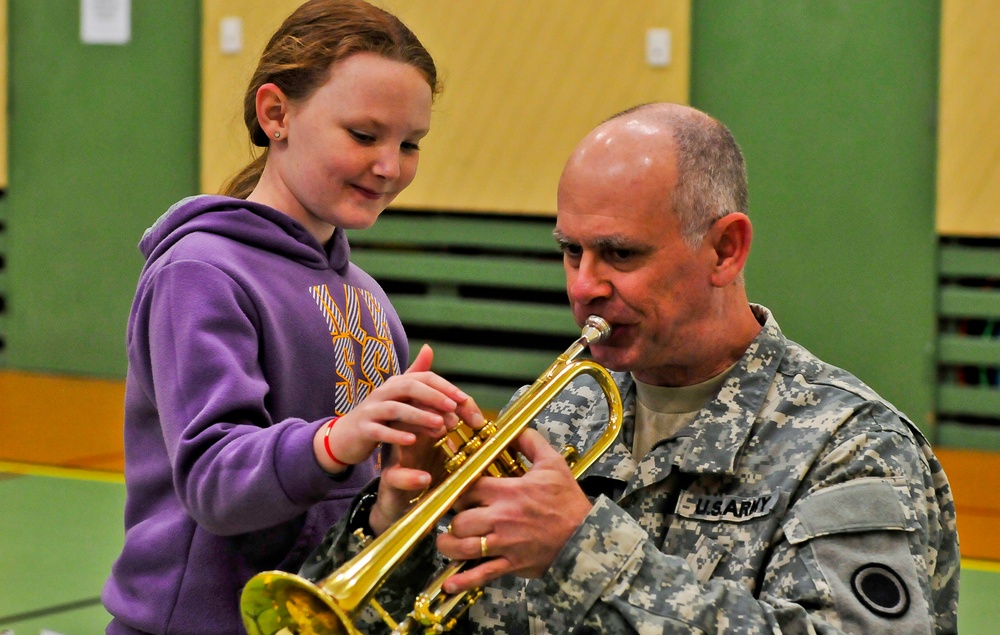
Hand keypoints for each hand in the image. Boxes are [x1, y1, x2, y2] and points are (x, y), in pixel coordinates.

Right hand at [366, 345, 483, 534]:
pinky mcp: (363, 430)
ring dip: (419, 416)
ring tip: (440, 425)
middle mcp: (383, 392)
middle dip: (433, 396)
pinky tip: (412, 441)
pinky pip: (379, 431)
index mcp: (396, 384)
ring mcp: (371, 411)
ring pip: (395, 408)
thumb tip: (429, 348)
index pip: (423, 377)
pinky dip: (396, 435)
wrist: (346, 437)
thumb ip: (418, 381)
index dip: (444, 386)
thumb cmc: (379, 417)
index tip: (464, 399)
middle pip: (409, 386)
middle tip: (454, 408)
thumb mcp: (400, 397)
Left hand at [435, 428, 591, 593]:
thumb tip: (514, 430)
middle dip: (453, 519)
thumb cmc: (568, 501)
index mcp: (508, 492)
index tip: (459, 493)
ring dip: (450, 545)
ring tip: (448, 541)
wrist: (585, 536)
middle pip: (460, 519)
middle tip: (457, 517)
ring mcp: (504, 544)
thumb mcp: (553, 464)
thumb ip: (531, 443)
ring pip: (463, 547)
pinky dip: (463, 580)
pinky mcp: (510, 564)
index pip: (468, 488)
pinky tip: (449, 583)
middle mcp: (501, 518)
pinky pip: (481, 574)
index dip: (458, 491)